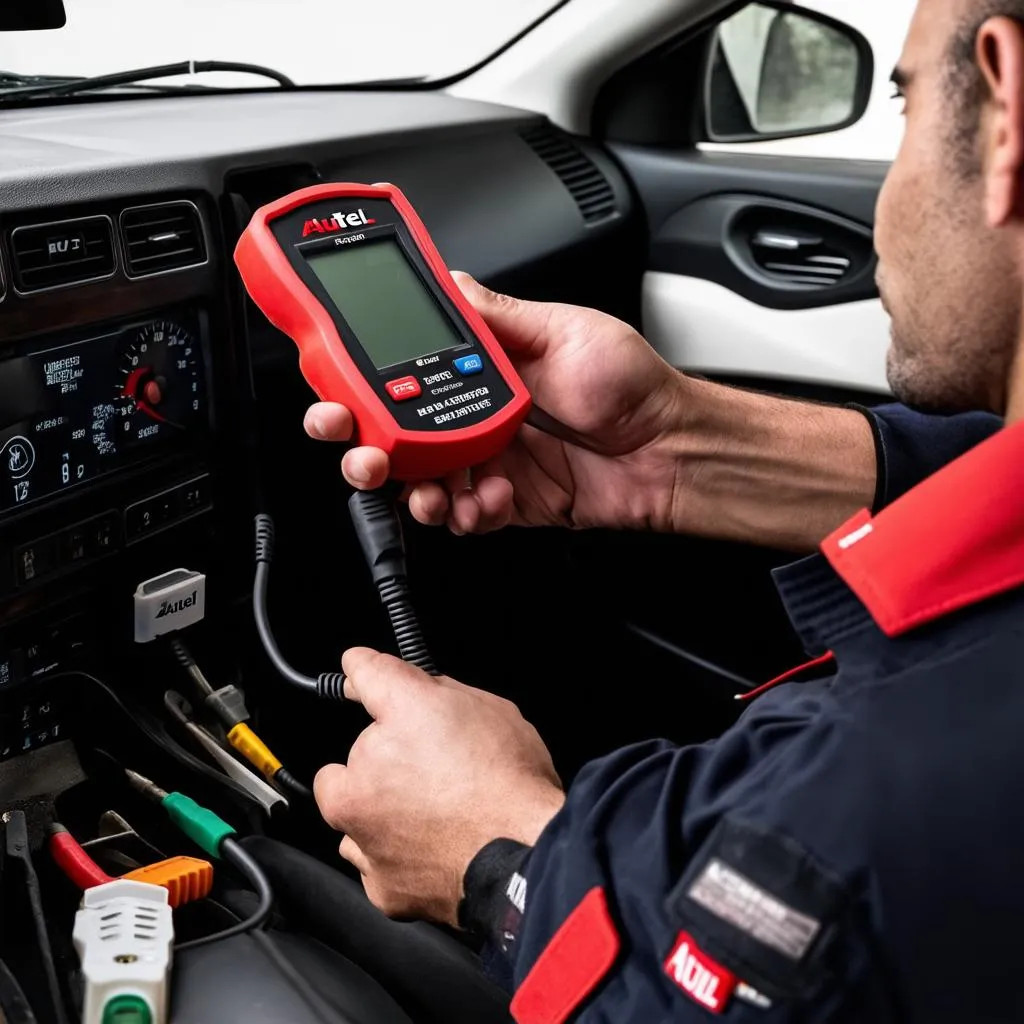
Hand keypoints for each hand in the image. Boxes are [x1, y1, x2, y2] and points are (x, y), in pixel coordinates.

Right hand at [304, 274, 686, 531]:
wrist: (673, 449)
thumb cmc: (631, 384)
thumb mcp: (564, 330)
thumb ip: (499, 315)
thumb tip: (449, 282)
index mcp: (484, 368)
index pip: (403, 374)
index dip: (363, 384)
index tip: (339, 389)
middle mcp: (477, 416)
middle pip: (397, 436)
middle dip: (365, 447)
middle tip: (361, 450)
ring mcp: (490, 462)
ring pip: (422, 484)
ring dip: (412, 492)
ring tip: (428, 491)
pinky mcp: (506, 503)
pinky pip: (466, 517)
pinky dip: (467, 514)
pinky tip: (489, 498)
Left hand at [313, 648, 564, 926]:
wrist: (527, 854)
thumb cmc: (503, 780)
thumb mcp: (468, 699)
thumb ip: (408, 682)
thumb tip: (376, 671)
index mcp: (368, 747)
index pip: (360, 688)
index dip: (372, 681)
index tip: (364, 678)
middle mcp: (353, 798)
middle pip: (353, 766)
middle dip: (382, 763)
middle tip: (430, 764)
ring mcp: (366, 850)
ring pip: (358, 822)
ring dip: (384, 815)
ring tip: (437, 811)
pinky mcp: (386, 892)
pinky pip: (381, 866)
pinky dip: (402, 857)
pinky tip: (439, 843)